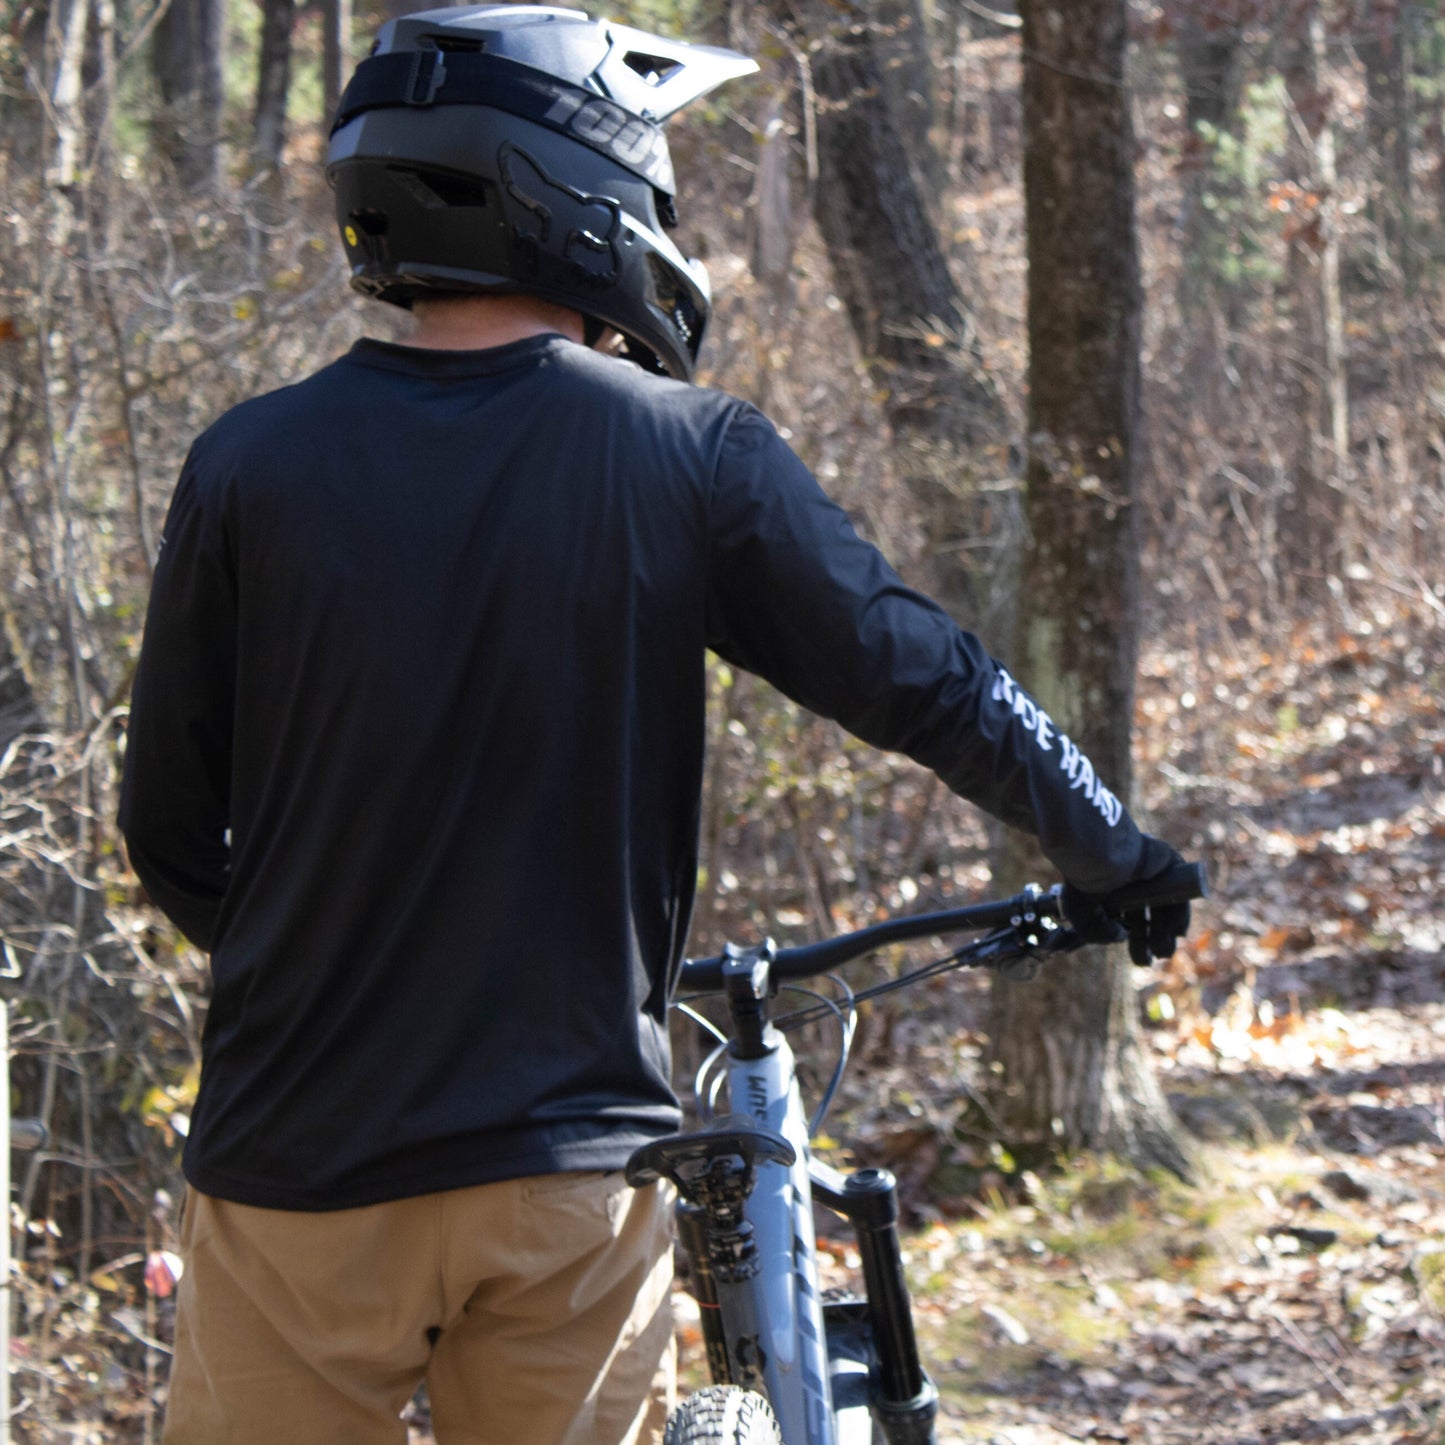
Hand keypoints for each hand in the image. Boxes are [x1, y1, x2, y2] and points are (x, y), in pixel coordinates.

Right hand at [1062, 836, 1191, 964]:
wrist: (1099, 855)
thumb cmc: (1085, 882)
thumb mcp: (1080, 916)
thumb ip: (1097, 934)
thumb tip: (1121, 936)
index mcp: (1111, 893)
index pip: (1129, 921)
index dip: (1137, 943)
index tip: (1143, 961)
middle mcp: (1132, 884)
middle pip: (1150, 918)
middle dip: (1154, 940)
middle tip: (1156, 958)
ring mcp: (1151, 873)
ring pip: (1167, 907)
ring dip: (1169, 932)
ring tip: (1164, 950)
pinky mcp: (1167, 861)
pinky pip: (1180, 889)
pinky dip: (1181, 911)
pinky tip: (1178, 931)